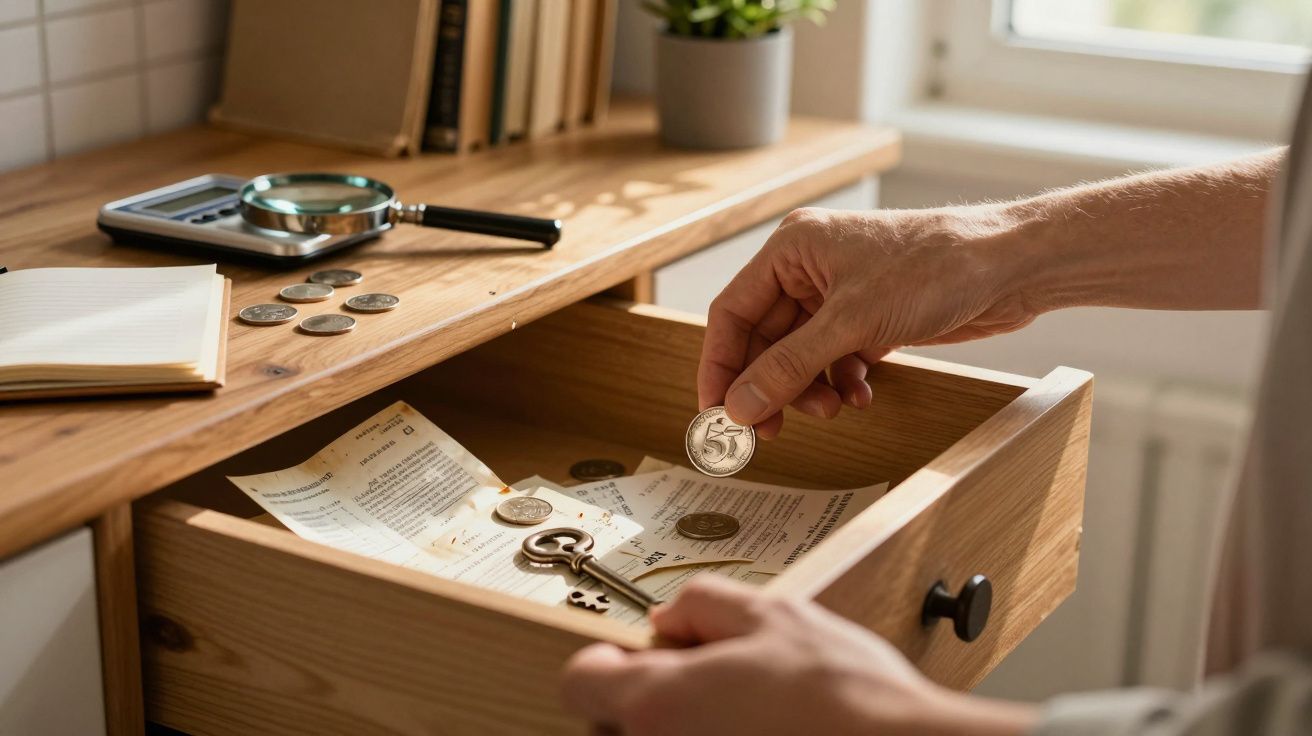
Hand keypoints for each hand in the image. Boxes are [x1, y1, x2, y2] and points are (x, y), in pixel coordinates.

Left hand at [560, 576, 1037, 735]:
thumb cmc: (845, 700)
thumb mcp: (774, 615)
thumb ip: (704, 605)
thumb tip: (670, 616)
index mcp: (658, 703)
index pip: (580, 681)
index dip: (609, 660)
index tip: (638, 654)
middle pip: (616, 720)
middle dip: (653, 695)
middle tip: (710, 680)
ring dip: (687, 725)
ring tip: (750, 713)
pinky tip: (764, 733)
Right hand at [699, 205, 1034, 437]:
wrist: (1009, 266)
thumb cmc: (935, 266)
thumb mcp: (852, 322)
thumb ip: (789, 366)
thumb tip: (740, 406)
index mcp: (792, 248)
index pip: (732, 312)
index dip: (721, 366)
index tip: (716, 414)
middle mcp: (810, 269)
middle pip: (764, 339)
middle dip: (769, 385)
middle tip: (768, 430)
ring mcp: (841, 294)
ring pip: (799, 354)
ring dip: (806, 388)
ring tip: (827, 409)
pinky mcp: (870, 318)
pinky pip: (834, 359)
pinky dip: (840, 382)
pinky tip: (859, 395)